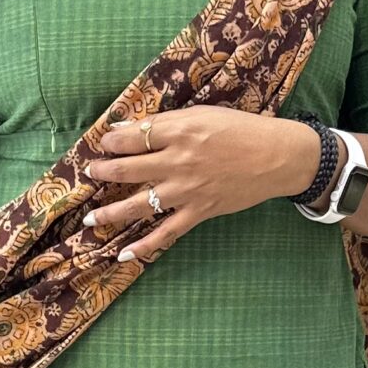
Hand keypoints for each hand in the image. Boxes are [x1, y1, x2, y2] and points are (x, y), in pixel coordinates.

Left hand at [82, 108, 322, 262]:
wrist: (276, 156)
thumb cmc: (241, 129)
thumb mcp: (203, 114)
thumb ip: (167, 123)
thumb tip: (130, 129)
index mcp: (180, 131)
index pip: (133, 137)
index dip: (112, 141)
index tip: (104, 143)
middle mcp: (179, 161)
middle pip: (128, 169)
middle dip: (104, 172)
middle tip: (92, 173)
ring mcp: (187, 190)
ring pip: (139, 205)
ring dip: (111, 212)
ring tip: (90, 218)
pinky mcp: (199, 212)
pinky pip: (166, 232)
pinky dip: (145, 245)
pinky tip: (124, 253)